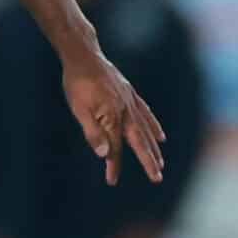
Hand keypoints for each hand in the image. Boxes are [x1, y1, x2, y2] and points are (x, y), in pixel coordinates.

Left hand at [62, 57, 165, 187]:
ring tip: (160, 163)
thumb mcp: (79, 110)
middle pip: (139, 141)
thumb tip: (104, 154)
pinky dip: (153, 126)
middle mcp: (126, 111)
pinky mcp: (130, 94)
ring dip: (152, 147)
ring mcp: (130, 102)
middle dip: (148, 160)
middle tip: (157, 178)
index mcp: (112, 117)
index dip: (113, 166)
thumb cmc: (77, 84)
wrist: (84, 56)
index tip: (111, 181)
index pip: (114, 148)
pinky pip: (146, 114)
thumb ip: (92, 132)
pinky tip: (160, 136)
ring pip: (145, 129)